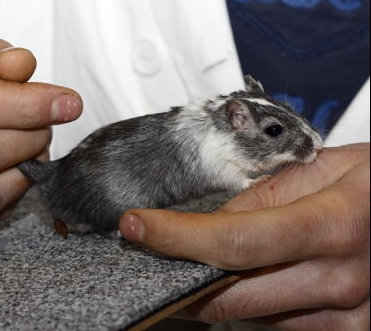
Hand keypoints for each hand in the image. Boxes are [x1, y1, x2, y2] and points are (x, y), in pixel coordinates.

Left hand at [119, 143, 369, 329]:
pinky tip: (266, 275)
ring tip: (222, 257)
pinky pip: (279, 324)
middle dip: (182, 276)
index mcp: (332, 224)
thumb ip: (261, 200)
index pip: (233, 240)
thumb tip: (208, 227)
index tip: (138, 226)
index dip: (175, 237)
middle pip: (231, 294)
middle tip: (157, 251)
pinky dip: (258, 301)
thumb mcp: (321, 170)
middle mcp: (340, 279)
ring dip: (222, 288)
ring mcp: (347, 315)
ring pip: (251, 314)